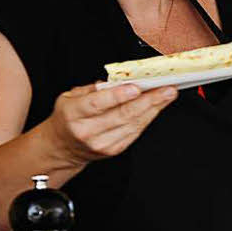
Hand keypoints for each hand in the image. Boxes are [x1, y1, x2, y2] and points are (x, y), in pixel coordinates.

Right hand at [43, 83, 177, 165]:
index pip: (97, 104)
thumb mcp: (70, 96)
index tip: (136, 88)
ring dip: (154, 108)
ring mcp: (102, 143)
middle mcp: (87, 131)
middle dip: (148, 100)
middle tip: (166, 89)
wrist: (63, 146)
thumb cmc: (69, 117)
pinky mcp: (114, 150)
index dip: (118, 96)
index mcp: (73, 114)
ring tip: (168, 95)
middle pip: (122, 114)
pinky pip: (136, 132)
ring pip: (133, 124)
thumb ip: (93, 88)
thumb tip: (119, 81)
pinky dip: (149, 117)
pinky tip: (158, 107)